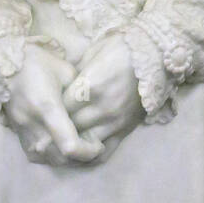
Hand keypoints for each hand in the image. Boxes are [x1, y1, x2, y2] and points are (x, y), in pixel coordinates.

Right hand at [4, 45, 103, 166]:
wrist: (4, 68)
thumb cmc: (37, 64)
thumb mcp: (65, 71)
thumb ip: (80, 92)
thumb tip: (94, 108)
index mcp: (47, 108)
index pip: (69, 145)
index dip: (88, 151)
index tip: (99, 143)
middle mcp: (34, 126)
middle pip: (62, 158)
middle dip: (83, 157)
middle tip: (96, 145)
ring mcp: (24, 135)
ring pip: (52, 161)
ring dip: (70, 159)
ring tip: (83, 146)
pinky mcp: (19, 138)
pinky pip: (40, 158)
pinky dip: (56, 157)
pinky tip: (65, 146)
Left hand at [62, 34, 145, 155]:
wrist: (156, 55)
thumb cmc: (121, 48)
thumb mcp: (92, 53)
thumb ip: (75, 73)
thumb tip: (59, 87)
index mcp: (91, 86)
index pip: (61, 107)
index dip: (52, 108)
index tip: (47, 105)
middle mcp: (102, 108)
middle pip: (69, 127)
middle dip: (58, 127)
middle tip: (50, 124)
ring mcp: (115, 122)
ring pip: (83, 144)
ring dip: (72, 141)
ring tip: (62, 137)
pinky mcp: (125, 130)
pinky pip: (104, 152)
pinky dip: (89, 154)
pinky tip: (80, 150)